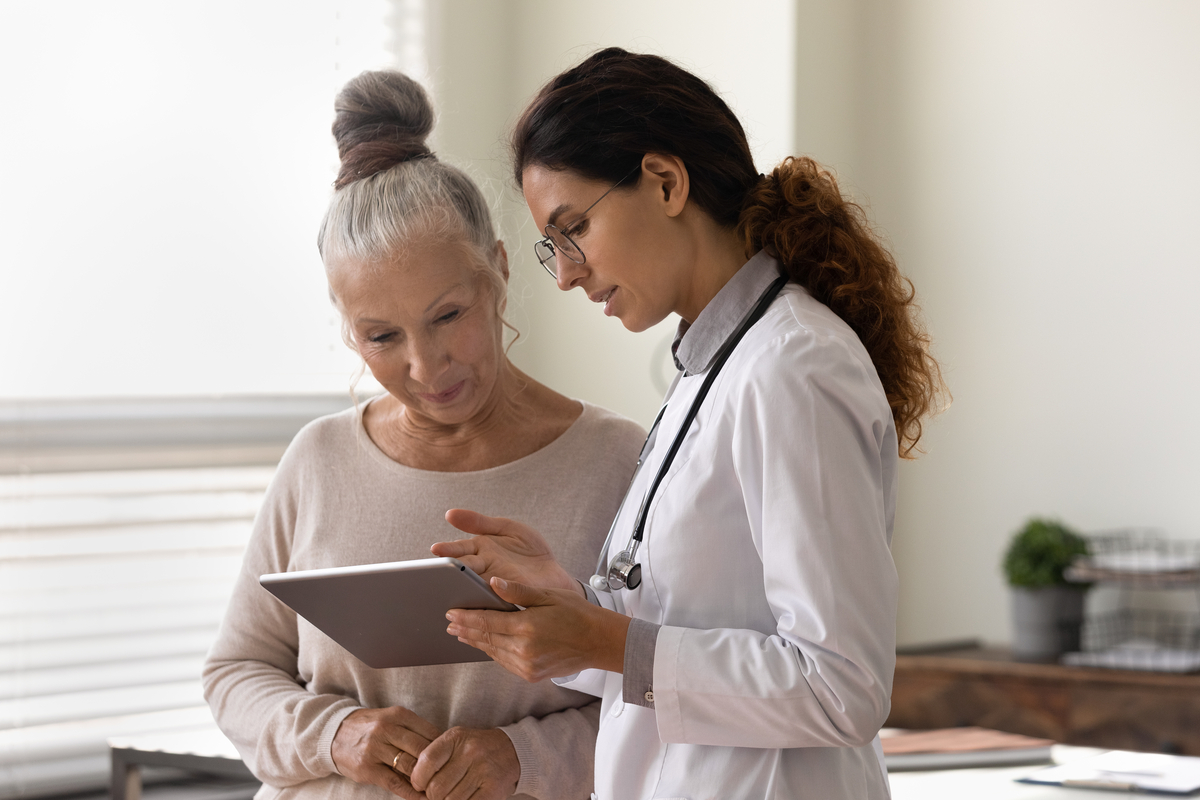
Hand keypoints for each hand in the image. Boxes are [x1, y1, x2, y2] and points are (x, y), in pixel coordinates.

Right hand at [331, 706, 442, 797]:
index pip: (430, 732)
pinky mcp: (367, 768)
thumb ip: (413, 730)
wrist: (335, 733)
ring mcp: (375, 749)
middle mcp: (386, 729)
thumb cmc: (371, 727)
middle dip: (437, 765)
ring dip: (426, 779)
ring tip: (438, 788)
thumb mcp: (391, 718)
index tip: (453, 759)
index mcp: (397, 715)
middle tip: (450, 776)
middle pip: (422, 749)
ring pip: (410, 766)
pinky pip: (394, 783)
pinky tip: (421, 797)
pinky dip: (411, 792)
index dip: (443, 748)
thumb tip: (442, 747)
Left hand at [410, 727, 519, 799]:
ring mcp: (483, 771)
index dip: (418, 779)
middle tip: (439, 793)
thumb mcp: (456, 742)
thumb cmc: (477, 750)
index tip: (421, 784)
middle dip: (433, 796)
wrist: (513, 750)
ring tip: (454, 795)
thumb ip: (435, 758)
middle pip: (436, 787)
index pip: (426, 761)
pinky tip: (464, 798)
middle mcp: (470, 752)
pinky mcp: (492, 789)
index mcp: (456, 738)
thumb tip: (414, 785)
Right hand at [433, 509, 580, 593]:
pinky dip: (484, 601)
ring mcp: (494, 586)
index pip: (459, 550)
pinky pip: (492, 601)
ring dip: (464, 588)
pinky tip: (480, 599)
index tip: (437, 549)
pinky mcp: (506, 600)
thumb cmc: (530, 550)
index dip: (448, 550)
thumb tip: (449, 514)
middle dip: (451, 571)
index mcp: (480, 551)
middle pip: (463, 570)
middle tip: (440, 571)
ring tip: (455, 587)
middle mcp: (483, 570)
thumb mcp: (507, 528)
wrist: (555, 572)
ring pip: (473, 587)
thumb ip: (480, 522)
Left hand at [446, 577, 629, 681]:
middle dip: (465, 630)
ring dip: (475, 641)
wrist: (598, 642)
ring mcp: (526, 665)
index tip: (451, 613)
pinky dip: (492, 651)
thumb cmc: (576, 613)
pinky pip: (504, 661)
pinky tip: (486, 644)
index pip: (487, 622)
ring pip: (492, 652)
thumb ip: (518, 591)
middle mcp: (523, 650)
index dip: (466, 618)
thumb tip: (492, 583)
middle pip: (485, 638)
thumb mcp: (548, 595)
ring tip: (461, 633)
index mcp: (526, 627)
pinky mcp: (531, 674)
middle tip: (449, 623)